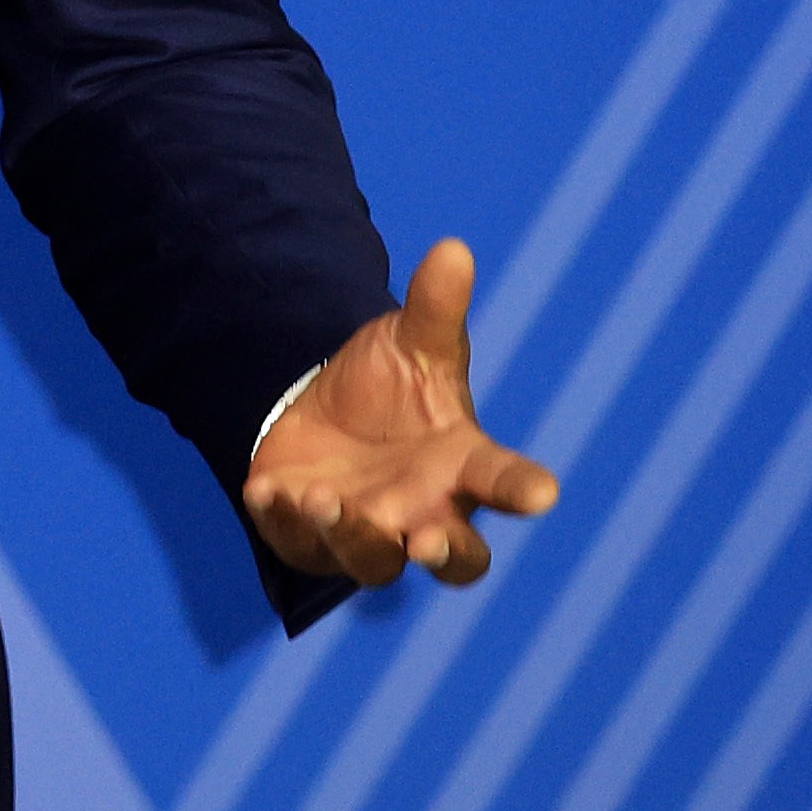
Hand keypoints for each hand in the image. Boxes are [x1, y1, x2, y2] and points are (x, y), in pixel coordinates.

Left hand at [243, 237, 561, 588]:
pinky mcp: (309, 538)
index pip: (502, 481)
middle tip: (428, 542)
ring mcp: (368, 532)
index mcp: (461, 467)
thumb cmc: (393, 388)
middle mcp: (424, 512)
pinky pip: (297, 541)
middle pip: (456, 560)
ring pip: (371, 561)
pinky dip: (282, 518)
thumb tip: (453, 249)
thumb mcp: (413, 343)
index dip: (523, 489)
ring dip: (351, 534)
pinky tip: (268, 489)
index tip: (544, 493)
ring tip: (325, 496)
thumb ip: (436, 308)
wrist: (327, 413)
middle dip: (446, 555)